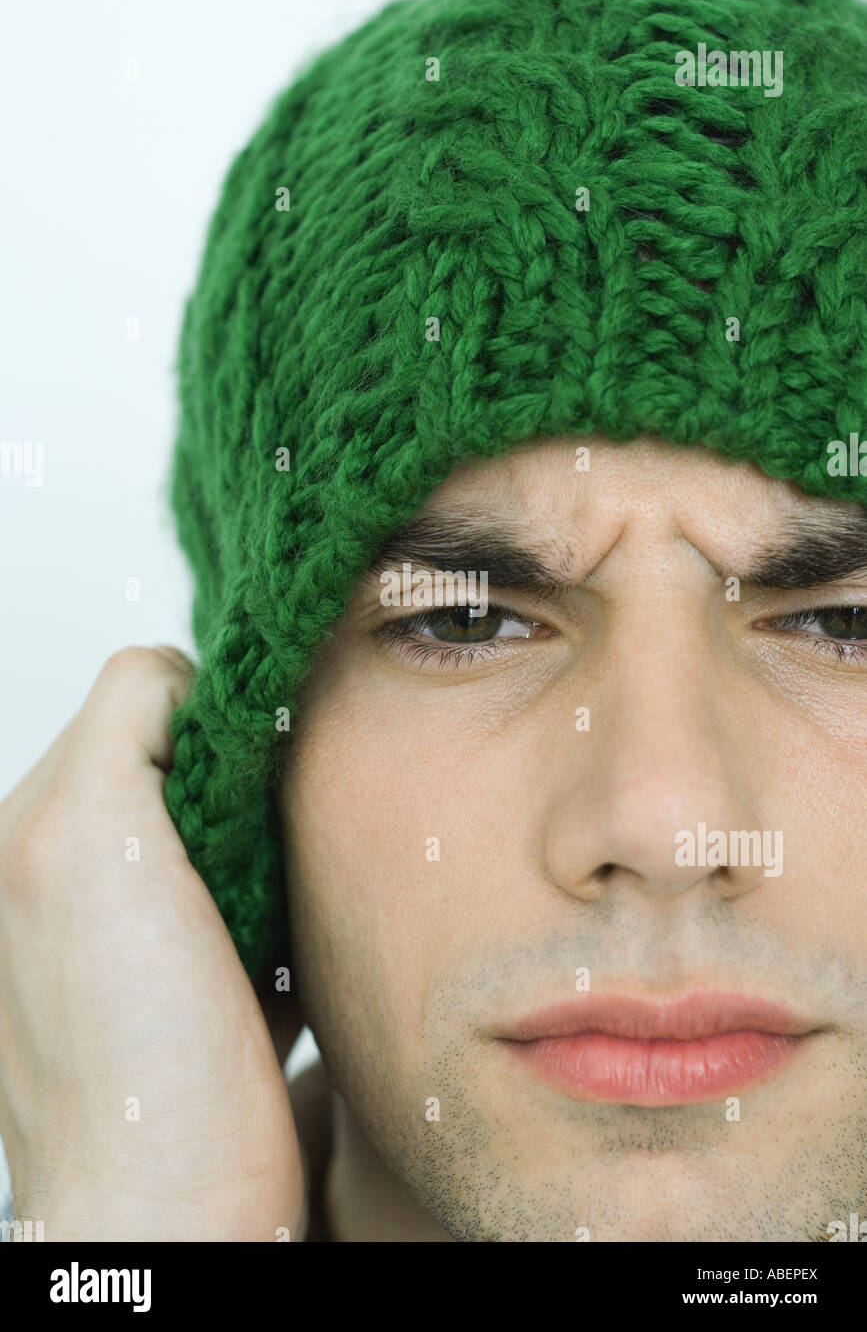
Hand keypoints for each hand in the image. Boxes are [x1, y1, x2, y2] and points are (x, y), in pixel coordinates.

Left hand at [0, 646, 304, 1240]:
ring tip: (277, 893)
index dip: (206, 713)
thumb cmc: (126, 1059)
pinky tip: (289, 937)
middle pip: (189, 760)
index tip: (255, 756)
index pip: (137, 700)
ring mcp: (139, 937)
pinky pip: (261, 893)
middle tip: (266, 839)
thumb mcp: (87, 838)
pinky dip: (289, 897)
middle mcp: (73, 882)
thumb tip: (183, 676)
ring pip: (234, 821)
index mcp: (30, 838)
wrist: (182, 1212)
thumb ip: (120, 724)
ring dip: (271, 837)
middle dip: (242, 780)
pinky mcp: (202, 985)